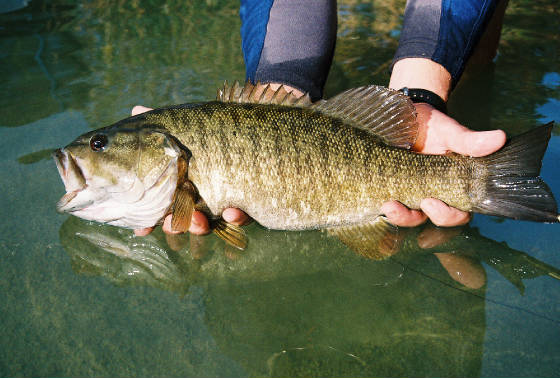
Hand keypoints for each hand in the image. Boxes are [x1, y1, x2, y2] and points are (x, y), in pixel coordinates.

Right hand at [131, 106, 250, 236]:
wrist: (260, 128)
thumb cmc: (217, 129)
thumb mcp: (190, 125)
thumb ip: (164, 123)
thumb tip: (136, 108)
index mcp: (183, 185)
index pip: (162, 206)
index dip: (150, 221)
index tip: (141, 229)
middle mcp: (203, 197)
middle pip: (185, 218)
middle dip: (176, 225)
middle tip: (171, 225)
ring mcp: (226, 202)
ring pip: (212, 222)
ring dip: (202, 226)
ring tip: (198, 221)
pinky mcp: (251, 203)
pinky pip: (244, 217)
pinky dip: (237, 217)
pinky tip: (233, 211)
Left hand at [380, 103, 505, 226]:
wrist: (403, 114)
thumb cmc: (430, 125)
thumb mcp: (448, 131)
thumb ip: (468, 140)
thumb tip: (499, 138)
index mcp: (453, 186)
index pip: (458, 212)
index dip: (449, 215)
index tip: (433, 203)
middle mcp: (433, 195)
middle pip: (433, 219)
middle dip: (425, 217)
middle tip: (421, 203)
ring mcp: (410, 194)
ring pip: (409, 216)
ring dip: (400, 216)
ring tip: (389, 205)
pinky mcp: (389, 189)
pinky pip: (389, 206)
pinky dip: (384, 207)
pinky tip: (378, 202)